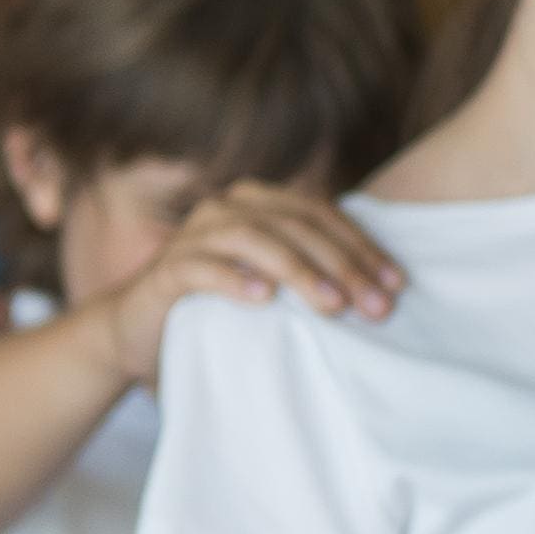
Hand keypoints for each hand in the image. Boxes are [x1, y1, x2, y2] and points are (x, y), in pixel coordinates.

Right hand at [97, 184, 401, 382]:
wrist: (138, 331)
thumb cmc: (220, 308)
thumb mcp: (271, 285)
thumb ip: (312, 275)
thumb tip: (384, 296)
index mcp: (259, 203)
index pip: (322, 216)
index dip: (362, 247)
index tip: (396, 286)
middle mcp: (227, 208)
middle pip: (296, 226)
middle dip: (342, 265)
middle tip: (375, 307)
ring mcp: (194, 235)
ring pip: (254, 239)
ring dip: (298, 270)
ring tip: (332, 305)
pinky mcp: (167, 270)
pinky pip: (202, 267)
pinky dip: (234, 279)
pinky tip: (263, 299)